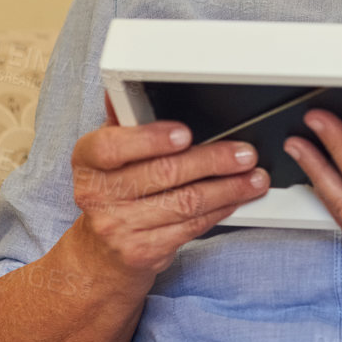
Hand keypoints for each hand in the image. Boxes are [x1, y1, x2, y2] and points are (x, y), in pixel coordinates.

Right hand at [68, 95, 271, 281]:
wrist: (101, 254)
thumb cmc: (111, 193)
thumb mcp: (109, 156)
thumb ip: (123, 122)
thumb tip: (124, 87)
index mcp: (88, 162)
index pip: (112, 147)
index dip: (152, 139)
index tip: (186, 133)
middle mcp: (98, 195)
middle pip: (164, 173)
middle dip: (212, 161)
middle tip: (243, 153)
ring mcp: (120, 227)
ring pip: (185, 202)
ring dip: (227, 188)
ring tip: (253, 177)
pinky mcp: (144, 251)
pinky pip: (191, 226)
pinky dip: (220, 210)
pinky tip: (236, 199)